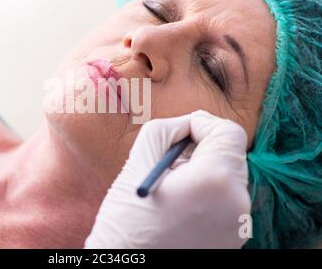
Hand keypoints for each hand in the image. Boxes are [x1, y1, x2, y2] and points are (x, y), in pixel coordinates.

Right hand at [84, 110, 250, 247]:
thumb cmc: (125, 221)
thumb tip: (186, 123)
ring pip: (228, 178)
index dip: (202, 124)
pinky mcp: (233, 240)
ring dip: (203, 171)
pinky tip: (180, 206)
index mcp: (215, 180)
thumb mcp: (137, 162)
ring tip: (172, 187)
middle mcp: (237, 204)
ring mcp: (238, 226)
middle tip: (170, 162)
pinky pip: (226, 201)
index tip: (179, 135)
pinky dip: (207, 194)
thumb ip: (164, 130)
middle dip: (201, 149)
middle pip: (230, 154)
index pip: (229, 131)